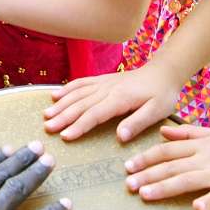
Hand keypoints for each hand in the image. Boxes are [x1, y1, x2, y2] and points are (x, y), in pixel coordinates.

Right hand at [42, 61, 183, 141]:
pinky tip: (55, 94)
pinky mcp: (103, 80)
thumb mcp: (157, 111)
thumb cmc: (162, 94)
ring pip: (78, 93)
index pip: (95, 114)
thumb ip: (137, 123)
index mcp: (120, 98)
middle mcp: (108, 88)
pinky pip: (82, 83)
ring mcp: (104, 82)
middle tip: (47, 128)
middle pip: (81, 103)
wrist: (164, 72)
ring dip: (61, 103)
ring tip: (46, 114)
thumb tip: (119, 137)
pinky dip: (67, 88)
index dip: (79, 126)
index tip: (65, 136)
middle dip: (63, 116)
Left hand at [122, 124, 209, 209]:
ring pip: (189, 179)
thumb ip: (188, 133)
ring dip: (166, 187)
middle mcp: (208, 156)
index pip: (169, 149)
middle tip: (128, 184)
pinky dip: (209, 200)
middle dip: (148, 174)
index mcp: (202, 144)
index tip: (128, 165)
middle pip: (173, 165)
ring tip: (145, 194)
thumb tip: (163, 130)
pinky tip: (195, 207)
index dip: (147, 157)